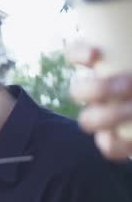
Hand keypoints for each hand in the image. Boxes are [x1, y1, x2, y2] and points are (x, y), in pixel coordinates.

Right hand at [67, 42, 131, 159]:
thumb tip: (123, 61)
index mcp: (106, 66)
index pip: (76, 54)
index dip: (77, 54)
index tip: (95, 54)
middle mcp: (101, 92)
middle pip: (78, 90)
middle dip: (98, 89)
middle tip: (129, 84)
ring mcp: (106, 118)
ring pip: (88, 119)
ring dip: (108, 115)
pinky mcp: (117, 143)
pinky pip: (108, 148)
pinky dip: (115, 143)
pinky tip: (128, 139)